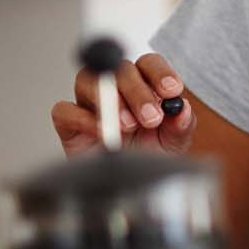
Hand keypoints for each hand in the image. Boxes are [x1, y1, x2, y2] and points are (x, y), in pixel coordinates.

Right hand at [50, 52, 194, 155]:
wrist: (129, 184)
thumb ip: (181, 124)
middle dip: (138, 92)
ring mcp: (90, 102)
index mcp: (145, 83)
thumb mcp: (174, 142)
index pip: (149, 64)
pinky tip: (104, 132)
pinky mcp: (68, 121)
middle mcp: (116, 87)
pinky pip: (66, 110)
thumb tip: (182, 109)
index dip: (160, 73)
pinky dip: (84, 119)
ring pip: (89, 80)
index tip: (171, 90)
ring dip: (110, 100)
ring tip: (128, 125)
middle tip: (150, 117)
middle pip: (120, 69)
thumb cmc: (150, 155)